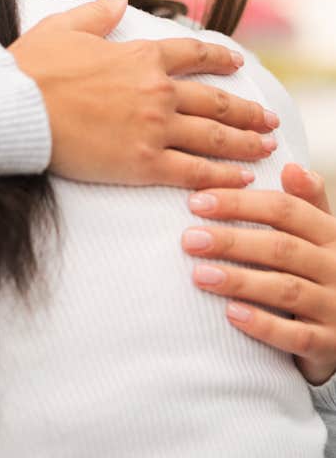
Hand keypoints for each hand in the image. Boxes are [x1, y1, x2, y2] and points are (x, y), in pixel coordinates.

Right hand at [7, 0, 276, 188]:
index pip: (193, 54)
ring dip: (246, 142)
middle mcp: (156, 90)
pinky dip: (222, 175)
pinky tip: (241, 177)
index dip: (220, 57)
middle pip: (216, 100)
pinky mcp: (143, 163)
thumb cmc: (33, 67)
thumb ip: (99, 13)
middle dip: (247, 110)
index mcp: (141, 56)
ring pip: (214, 136)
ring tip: (266, 147)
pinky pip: (194, 171)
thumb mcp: (65, 27)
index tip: (236, 62)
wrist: (15, 108)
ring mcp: (153, 128)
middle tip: (267, 118)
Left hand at [184, 164, 335, 384]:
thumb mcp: (321, 232)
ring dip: (240, 280)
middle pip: (281, 248)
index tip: (196, 202)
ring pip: (286, 289)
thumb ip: (305, 201)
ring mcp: (334, 307)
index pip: (285, 210)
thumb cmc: (323, 269)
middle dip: (232, 241)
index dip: (240, 203)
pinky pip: (296, 336)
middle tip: (189, 239)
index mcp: (330, 234)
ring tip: (199, 274)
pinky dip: (263, 324)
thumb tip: (290, 166)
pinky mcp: (328, 344)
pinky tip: (231, 314)